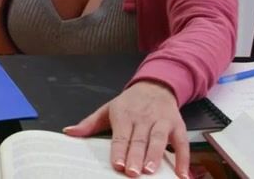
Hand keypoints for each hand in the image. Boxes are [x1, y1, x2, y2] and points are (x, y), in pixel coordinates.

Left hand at [63, 81, 189, 177]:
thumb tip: (69, 132)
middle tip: (132, 172)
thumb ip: (90, 123)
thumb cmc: (131, 102)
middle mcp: (143, 118)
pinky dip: (184, 159)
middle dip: (136, 156)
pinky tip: (182, 174)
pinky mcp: (177, 125)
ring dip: (156, 155)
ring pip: (159, 139)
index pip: (121, 135)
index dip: (119, 150)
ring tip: (151, 170)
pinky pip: (182, 142)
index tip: (118, 164)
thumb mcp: (108, 108)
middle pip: (139, 139)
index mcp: (124, 115)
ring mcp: (162, 121)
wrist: (156, 85)